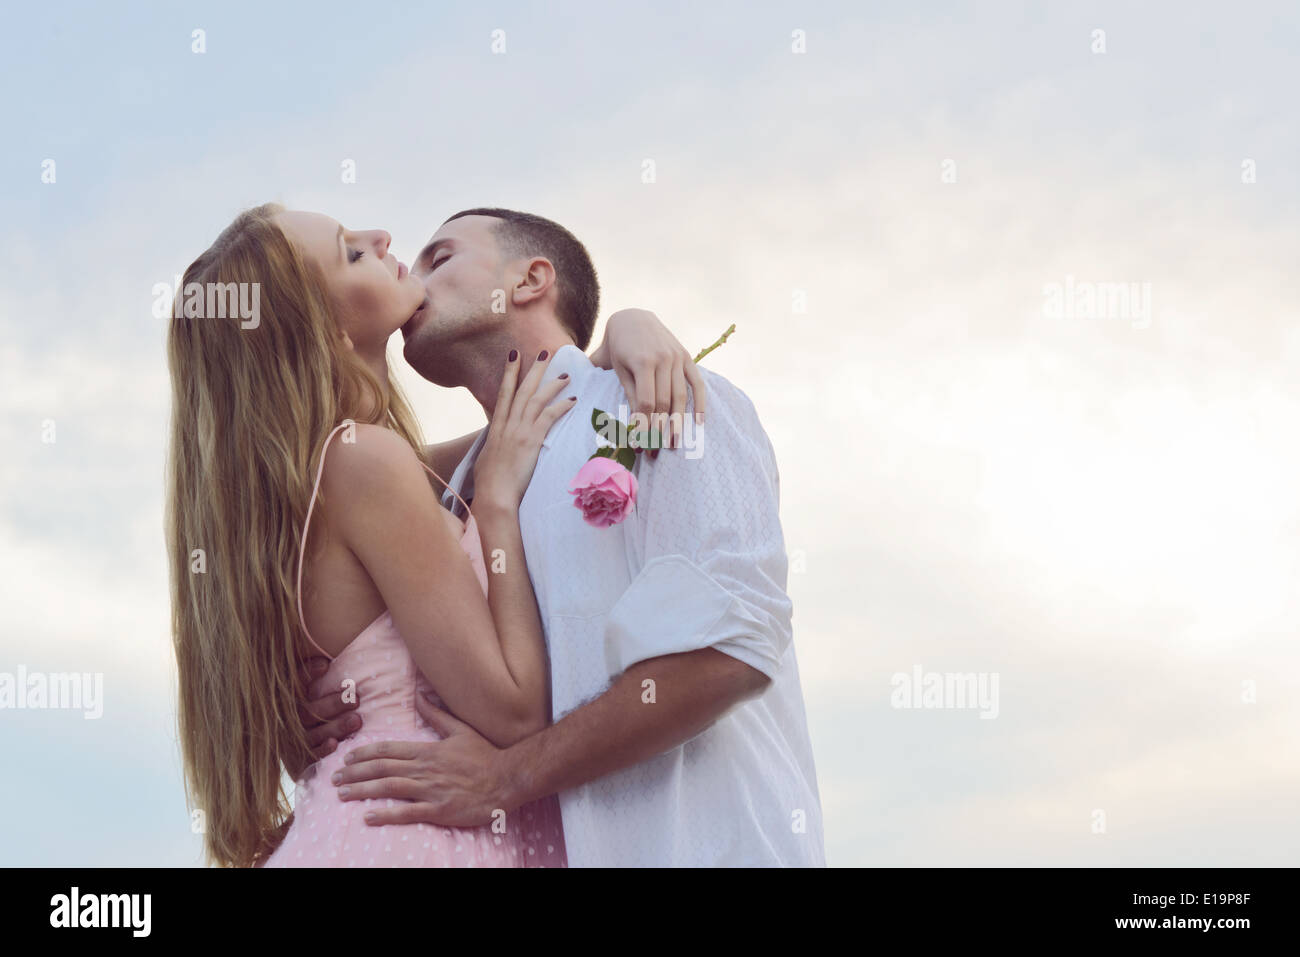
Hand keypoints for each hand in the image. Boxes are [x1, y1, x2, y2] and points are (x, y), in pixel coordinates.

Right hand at [293, 657, 361, 773]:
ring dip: (335, 727)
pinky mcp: (296, 761)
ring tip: (357, 720)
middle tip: (355, 699)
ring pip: (312, 733)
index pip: (294, 683)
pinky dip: (321, 750)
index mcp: (288, 701)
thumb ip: (312, 677)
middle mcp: (287, 720)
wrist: (295, 751)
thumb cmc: (316, 712)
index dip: (307, 673)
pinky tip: (334, 745)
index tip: (326, 664)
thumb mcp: (310, 694)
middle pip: (308, 711)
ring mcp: (291, 741)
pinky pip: (308, 756)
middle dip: (333, 704)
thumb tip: (325, 662)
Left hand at [334, 693, 512, 827]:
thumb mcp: (461, 730)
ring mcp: (431, 790)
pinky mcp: (439, 810)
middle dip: (354, 773)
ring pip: (389, 788)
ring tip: (342, 794)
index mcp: (428, 750)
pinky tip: (368, 817)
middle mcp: (425, 769)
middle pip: (382, 768)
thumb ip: (437, 715)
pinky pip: (407, 812)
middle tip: (334, 779)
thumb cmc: (485, 755)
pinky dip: (386, 814)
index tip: (347, 759)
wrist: (507, 779)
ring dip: (362, 791)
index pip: (388, 750)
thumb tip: (419, 695)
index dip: (364, 754)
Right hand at [473, 349, 576, 508]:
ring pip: (537, 399)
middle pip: (522, 389)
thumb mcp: (487, 459)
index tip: (515, 355)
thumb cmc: (489, 484)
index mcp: (496, 428)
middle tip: (545, 352)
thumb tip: (496, 446)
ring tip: (565, 374)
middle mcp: (507, 424)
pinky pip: (549, 417)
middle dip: (534, 369)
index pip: (504, 393)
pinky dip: (561, 406)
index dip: (510, 373)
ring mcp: (519, 431)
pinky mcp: (531, 440)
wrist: (494, 495)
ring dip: (552, 384)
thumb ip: (494, 447)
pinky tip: (573, 400)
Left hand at [596, 308, 708, 449]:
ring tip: (675, 444)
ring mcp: (678, 358)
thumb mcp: (618, 368)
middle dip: (659, 429)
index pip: (646, 402)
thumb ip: (628, 393)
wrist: (633, 318)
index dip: (643, 425)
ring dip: (679, 423)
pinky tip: (699, 423)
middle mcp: (663, 359)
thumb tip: (634, 425)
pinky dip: (700, 403)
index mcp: (643, 361)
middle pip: (664, 403)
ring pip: (681, 397)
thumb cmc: (618, 347)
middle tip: (656, 451)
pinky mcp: (687, 357)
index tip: (640, 445)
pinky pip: (697, 383)